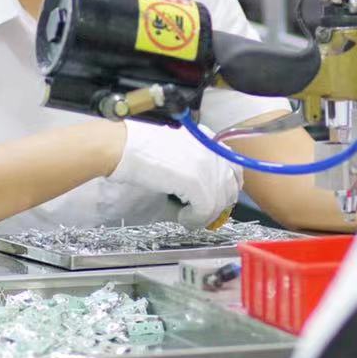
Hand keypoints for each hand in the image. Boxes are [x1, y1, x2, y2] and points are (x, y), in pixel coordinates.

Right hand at [111, 121, 240, 229]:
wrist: (122, 146)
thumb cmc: (139, 147)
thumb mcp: (176, 150)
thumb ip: (195, 168)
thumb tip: (202, 196)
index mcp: (208, 138)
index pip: (234, 167)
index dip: (229, 188)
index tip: (220, 200)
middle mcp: (211, 149)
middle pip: (231, 186)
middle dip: (219, 205)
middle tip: (203, 214)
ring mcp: (205, 164)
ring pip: (220, 201)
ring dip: (205, 216)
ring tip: (189, 218)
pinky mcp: (195, 181)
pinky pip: (206, 209)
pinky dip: (195, 219)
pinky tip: (184, 218)